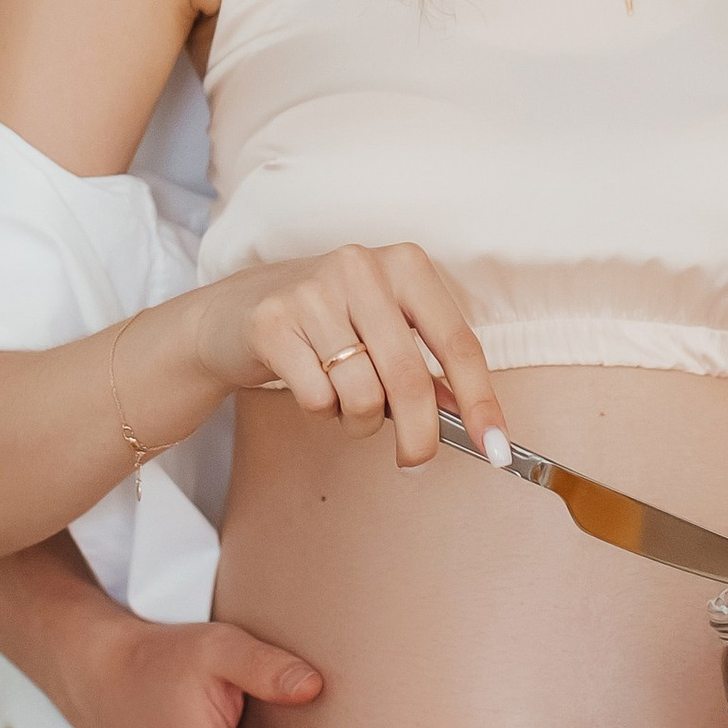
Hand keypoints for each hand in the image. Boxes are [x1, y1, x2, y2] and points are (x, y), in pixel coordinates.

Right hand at [190, 242, 509, 471]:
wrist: (231, 314)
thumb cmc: (324, 325)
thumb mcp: (383, 329)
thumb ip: (427, 366)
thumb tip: (473, 420)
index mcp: (404, 264)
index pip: (457, 342)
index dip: (481, 401)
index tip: (496, 446)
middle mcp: (361, 267)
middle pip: (410, 379)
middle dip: (419, 437)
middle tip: (415, 462)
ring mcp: (313, 291)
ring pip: (362, 395)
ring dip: (358, 421)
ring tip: (343, 402)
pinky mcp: (272, 321)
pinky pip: (318, 398)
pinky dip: (321, 412)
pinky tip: (310, 386)